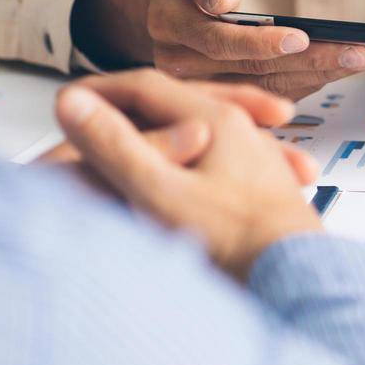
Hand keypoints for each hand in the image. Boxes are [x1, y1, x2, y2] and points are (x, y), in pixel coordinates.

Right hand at [53, 70, 323, 279]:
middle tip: (98, 112)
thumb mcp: (159, 193)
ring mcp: (258, 157)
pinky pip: (222, 157)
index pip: (145, 87)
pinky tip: (188, 173)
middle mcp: (243, 130)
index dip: (99, 93)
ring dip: (167, 128)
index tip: (68, 102)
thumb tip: (73, 104)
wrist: (297, 278)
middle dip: (133, 106)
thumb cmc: (234, 243)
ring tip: (138, 134)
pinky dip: (193, 157)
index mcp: (215, 121)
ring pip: (203, 128)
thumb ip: (115, 146)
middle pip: (178, 101)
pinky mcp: (266, 187)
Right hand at [71, 0, 364, 99]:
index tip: (303, 38)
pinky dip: (309, 85)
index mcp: (173, 28)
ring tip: (360, 60)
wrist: (156, 17)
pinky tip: (340, 71)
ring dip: (319, 76)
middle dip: (313, 62)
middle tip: (360, 53)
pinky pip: (271, 97)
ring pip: (268, 89)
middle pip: (255, 71)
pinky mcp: (225, 101)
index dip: (261, 42)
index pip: (220, 42)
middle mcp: (184, 68)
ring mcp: (204, 91)